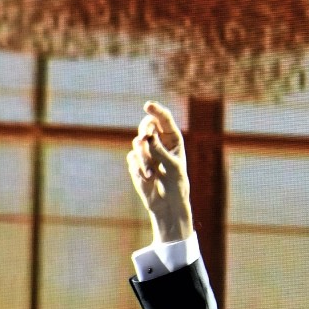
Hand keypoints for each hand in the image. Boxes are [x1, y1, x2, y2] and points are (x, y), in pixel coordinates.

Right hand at [127, 101, 194, 246]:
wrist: (167, 203)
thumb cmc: (176, 184)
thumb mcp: (173, 167)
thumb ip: (160, 151)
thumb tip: (146, 137)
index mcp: (172, 138)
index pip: (163, 119)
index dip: (156, 110)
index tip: (148, 105)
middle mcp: (158, 141)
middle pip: (146, 125)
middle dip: (144, 132)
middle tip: (145, 139)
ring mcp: (146, 151)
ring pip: (137, 144)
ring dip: (144, 159)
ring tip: (152, 174)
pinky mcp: (136, 162)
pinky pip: (132, 159)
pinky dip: (139, 169)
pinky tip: (148, 179)